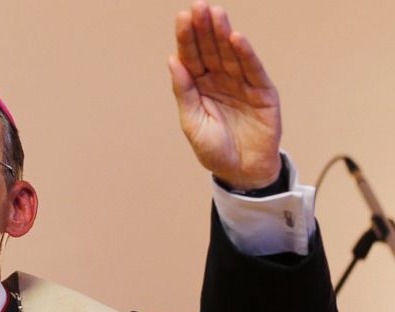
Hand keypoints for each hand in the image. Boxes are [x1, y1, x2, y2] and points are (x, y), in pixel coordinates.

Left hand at [169, 2, 281, 189]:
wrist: (241, 172)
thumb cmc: (214, 150)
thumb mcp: (192, 122)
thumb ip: (184, 92)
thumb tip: (172, 61)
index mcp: (199, 87)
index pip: (191, 58)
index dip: (187, 38)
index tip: (182, 17)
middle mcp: (220, 81)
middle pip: (210, 50)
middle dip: (204, 28)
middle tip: (198, 6)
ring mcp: (241, 84)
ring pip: (231, 54)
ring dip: (223, 34)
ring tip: (216, 13)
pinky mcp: (262, 92)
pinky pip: (252, 70)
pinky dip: (245, 54)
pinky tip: (236, 38)